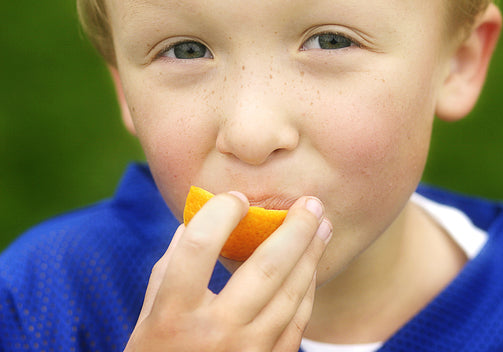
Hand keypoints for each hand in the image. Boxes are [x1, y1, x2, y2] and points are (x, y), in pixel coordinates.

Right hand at [124, 192, 331, 351]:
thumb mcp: (149, 318)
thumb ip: (170, 269)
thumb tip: (192, 222)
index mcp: (173, 316)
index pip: (198, 247)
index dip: (221, 213)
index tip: (237, 199)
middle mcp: (214, 334)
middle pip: (266, 268)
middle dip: (296, 229)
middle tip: (312, 202)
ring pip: (292, 293)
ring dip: (312, 254)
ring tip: (323, 226)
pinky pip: (298, 320)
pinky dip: (308, 289)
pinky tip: (311, 266)